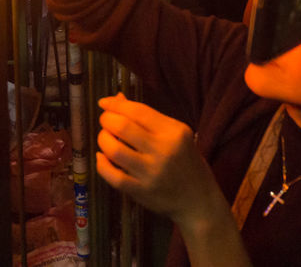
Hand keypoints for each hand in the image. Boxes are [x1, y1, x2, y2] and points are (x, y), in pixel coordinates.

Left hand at [95, 94, 226, 230]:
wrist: (199, 201)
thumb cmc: (186, 162)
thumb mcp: (176, 135)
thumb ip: (148, 117)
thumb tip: (117, 99)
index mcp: (174, 132)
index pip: (138, 111)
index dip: (116, 104)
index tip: (104, 103)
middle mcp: (163, 150)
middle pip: (123, 127)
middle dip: (107, 119)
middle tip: (105, 121)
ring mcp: (151, 173)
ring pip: (115, 150)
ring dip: (103, 139)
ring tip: (105, 138)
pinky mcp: (142, 192)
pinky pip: (113, 176)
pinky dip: (102, 164)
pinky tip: (102, 158)